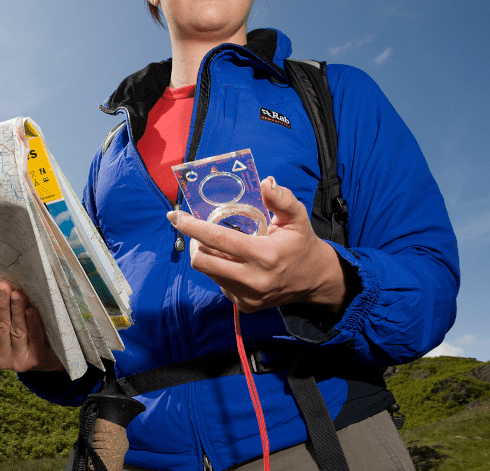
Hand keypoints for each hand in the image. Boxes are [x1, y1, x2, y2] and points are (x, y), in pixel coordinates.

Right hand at [0, 280, 63, 372]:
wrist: (54, 360)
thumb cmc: (31, 338)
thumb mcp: (14, 327)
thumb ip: (6, 313)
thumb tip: (1, 285)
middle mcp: (2, 356)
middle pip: (1, 326)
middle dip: (1, 304)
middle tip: (2, 286)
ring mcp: (18, 361)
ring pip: (16, 330)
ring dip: (16, 310)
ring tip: (17, 293)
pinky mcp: (36, 360)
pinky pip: (34, 338)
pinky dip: (33, 323)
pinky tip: (31, 310)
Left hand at [168, 176, 348, 313]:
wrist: (315, 280)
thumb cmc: (301, 244)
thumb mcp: (297, 217)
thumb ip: (282, 199)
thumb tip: (266, 182)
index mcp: (265, 255)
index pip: (218, 238)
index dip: (192, 226)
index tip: (175, 216)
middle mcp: (253, 279)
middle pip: (202, 261)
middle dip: (195, 243)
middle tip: (201, 232)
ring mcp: (247, 296)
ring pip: (208, 272)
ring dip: (208, 255)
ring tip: (222, 245)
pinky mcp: (244, 306)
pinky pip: (219, 284)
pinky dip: (219, 270)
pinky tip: (235, 263)